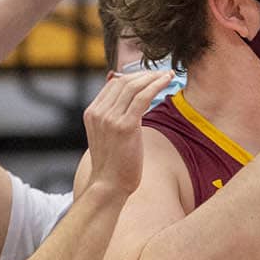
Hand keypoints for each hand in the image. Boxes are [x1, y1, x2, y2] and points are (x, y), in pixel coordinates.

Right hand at [80, 69, 175, 202]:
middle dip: (145, 74)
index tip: (149, 77)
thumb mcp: (107, 136)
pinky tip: (166, 82)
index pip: (113, 84)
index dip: (133, 76)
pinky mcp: (125, 126)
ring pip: (133, 86)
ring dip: (153, 77)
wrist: (108, 186)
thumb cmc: (113, 165)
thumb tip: (131, 100)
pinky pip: (142, 97)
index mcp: (92, 113)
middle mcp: (99, 113)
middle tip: (161, 73)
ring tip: (167, 75)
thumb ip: (114, 117)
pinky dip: (156, 86)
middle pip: (123, 82)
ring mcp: (110, 119)